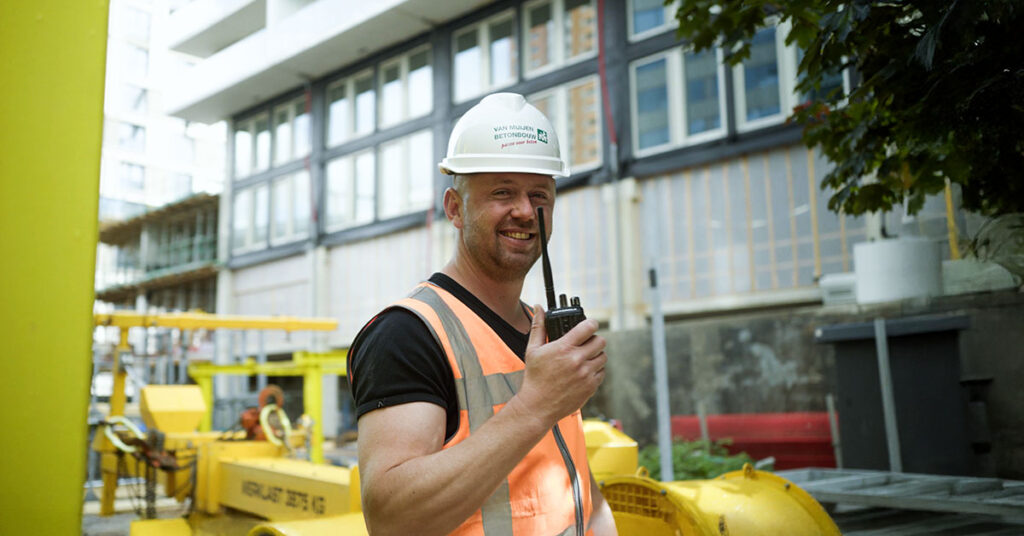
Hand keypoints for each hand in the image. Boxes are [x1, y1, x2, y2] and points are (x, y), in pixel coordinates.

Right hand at [515, 306, 606, 426]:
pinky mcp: (591, 387)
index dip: (591, 323)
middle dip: (595, 339)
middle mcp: (577, 360)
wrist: (538, 405)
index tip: (590, 324)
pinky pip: (602, 372)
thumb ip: (538, 326)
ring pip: (603, 357)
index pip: (588, 327)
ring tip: (586, 358)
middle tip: (588, 343)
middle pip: (600, 341)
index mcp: (564, 348)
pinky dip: (596, 370)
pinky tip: (585, 371)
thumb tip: (539, 308)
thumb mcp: (533, 350)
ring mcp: (586, 374)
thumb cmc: (535, 378)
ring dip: (596, 355)